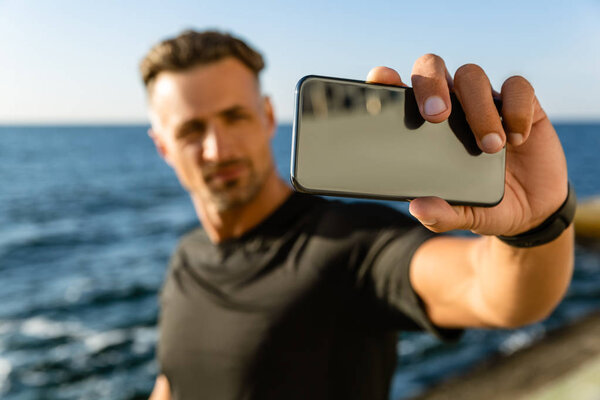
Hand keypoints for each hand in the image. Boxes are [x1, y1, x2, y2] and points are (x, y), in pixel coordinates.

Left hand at [367, 55, 567, 235]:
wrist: (533, 209)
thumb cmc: (485, 204)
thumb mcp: (462, 215)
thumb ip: (440, 214)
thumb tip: (417, 209)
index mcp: (424, 126)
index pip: (399, 92)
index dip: (386, 79)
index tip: (381, 79)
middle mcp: (452, 104)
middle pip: (432, 67)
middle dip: (430, 84)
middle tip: (437, 117)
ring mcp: (485, 100)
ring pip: (471, 75)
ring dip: (478, 108)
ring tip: (490, 146)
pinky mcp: (521, 103)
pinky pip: (517, 87)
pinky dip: (516, 109)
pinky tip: (517, 138)